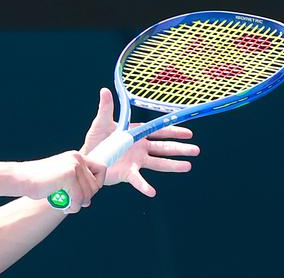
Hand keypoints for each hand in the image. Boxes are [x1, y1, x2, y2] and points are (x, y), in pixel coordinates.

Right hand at [21, 151, 105, 212]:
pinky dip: (72, 207)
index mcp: (76, 157)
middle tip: (71, 201)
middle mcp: (77, 159)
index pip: (101, 169)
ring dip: (77, 205)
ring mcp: (74, 166)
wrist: (22, 178)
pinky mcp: (69, 175)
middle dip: (85, 198)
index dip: (97, 184)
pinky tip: (63, 206)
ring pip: (88, 195)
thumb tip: (89, 200)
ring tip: (65, 203)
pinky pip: (79, 199)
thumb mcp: (61, 178)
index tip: (85, 193)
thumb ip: (76, 184)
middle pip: (96, 186)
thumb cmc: (39, 181)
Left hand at [82, 88, 199, 196]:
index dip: (173, 131)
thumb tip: (105, 90)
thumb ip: (106, 108)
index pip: (158, 131)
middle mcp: (140, 148)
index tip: (188, 132)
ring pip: (158, 163)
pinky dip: (144, 186)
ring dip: (172, 165)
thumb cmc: (95, 139)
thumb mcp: (101, 122)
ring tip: (188, 166)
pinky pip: (138, 180)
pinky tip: (152, 192)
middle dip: (180, 148)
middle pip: (163, 148)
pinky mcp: (127, 173)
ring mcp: (136, 161)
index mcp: (136, 134)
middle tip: (196, 150)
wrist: (87, 158)